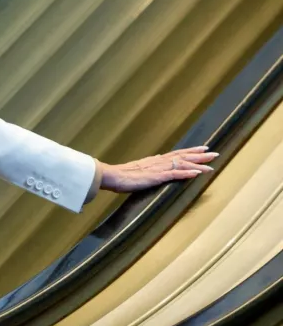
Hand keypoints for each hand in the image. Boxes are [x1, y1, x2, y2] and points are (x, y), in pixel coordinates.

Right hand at [100, 146, 217, 192]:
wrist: (111, 176)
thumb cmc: (121, 175)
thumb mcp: (137, 169)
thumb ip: (148, 166)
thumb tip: (155, 160)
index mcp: (154, 161)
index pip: (176, 154)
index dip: (190, 151)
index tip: (202, 149)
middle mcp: (158, 162)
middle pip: (182, 156)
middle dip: (199, 155)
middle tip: (214, 153)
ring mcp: (158, 169)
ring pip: (182, 164)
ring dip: (198, 164)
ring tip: (211, 163)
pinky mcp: (156, 176)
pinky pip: (175, 174)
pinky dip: (187, 173)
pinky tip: (198, 173)